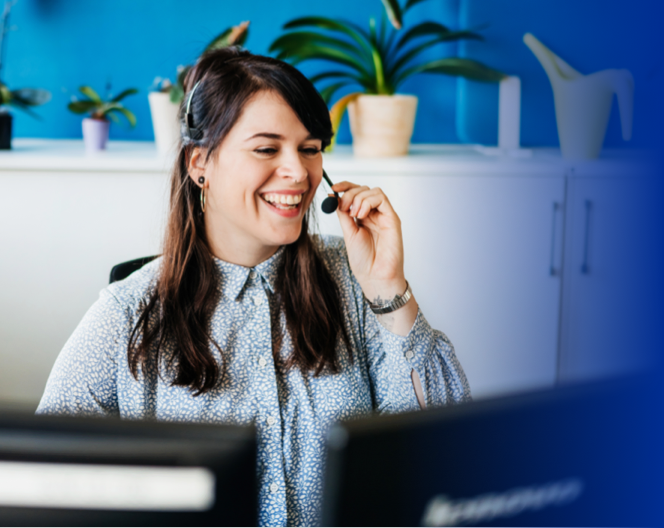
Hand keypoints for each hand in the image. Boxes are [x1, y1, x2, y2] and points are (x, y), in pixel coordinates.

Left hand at [331, 181, 405, 301]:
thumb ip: (343, 214)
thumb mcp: (348, 232)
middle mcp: (374, 214)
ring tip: (354, 215)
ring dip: (359, 198)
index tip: (333, 188)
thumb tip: (334, 197)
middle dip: (350, 193)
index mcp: (363, 217)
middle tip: (343, 207)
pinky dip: (368, 201)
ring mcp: (384, 215)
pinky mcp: (392, 218)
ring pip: (372, 191)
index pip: (355, 193)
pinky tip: (362, 215)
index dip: (345, 187)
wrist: (374, 276)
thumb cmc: (363, 260)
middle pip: (363, 189)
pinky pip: (381, 198)